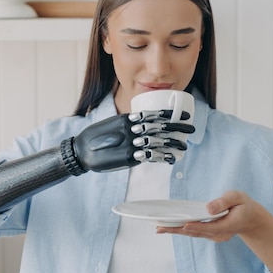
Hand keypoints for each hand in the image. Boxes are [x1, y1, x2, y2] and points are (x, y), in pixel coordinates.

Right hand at [72, 110, 194, 172]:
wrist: (81, 152)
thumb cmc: (96, 138)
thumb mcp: (112, 124)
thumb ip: (127, 123)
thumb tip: (141, 122)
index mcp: (126, 119)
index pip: (152, 114)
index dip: (169, 114)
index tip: (183, 114)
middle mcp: (130, 130)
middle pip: (159, 127)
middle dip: (177, 127)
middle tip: (191, 128)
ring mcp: (130, 144)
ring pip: (157, 141)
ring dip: (173, 143)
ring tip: (184, 145)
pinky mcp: (129, 157)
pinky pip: (149, 156)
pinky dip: (162, 157)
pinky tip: (171, 158)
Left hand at [157, 191, 265, 241]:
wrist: (250, 218)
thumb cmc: (243, 205)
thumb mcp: (237, 197)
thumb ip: (223, 202)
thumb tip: (209, 208)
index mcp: (229, 225)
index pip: (211, 227)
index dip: (197, 226)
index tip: (184, 225)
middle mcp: (220, 234)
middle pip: (197, 232)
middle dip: (178, 230)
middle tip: (160, 227)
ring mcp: (214, 236)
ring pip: (193, 233)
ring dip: (176, 230)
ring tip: (159, 228)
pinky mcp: (209, 234)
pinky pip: (193, 232)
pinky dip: (181, 229)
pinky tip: (168, 227)